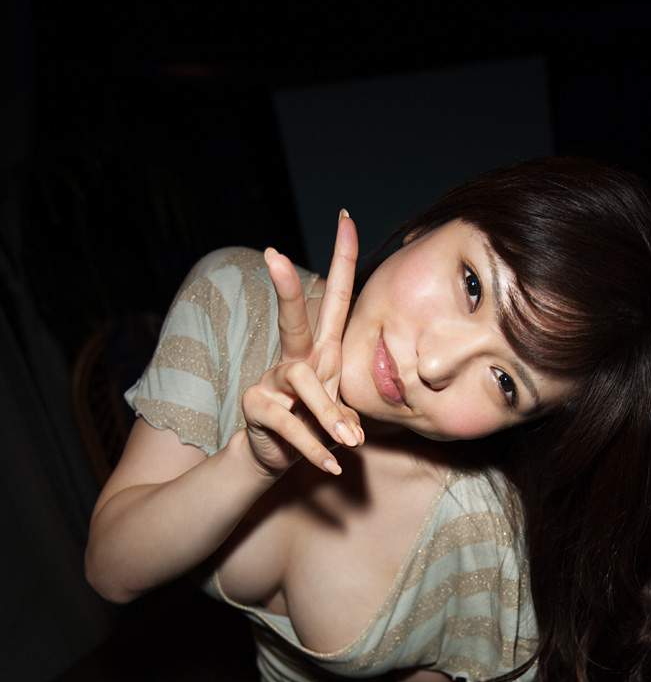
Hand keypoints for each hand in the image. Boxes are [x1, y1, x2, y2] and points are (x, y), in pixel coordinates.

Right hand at [240, 211, 363, 476]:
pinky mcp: (259, 408)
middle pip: (293, 318)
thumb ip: (350, 411)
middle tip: (272, 256)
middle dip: (287, 287)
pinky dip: (316, 448)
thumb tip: (359, 431)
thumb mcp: (339, 412)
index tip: (346, 217)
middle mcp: (295, 358)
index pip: (335, 298)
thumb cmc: (315, 425)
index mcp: (321, 350)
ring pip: (305, 385)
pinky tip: (334, 464)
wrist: (277, 458)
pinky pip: (292, 426)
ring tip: (351, 441)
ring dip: (330, 414)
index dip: (342, 259)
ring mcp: (272, 381)